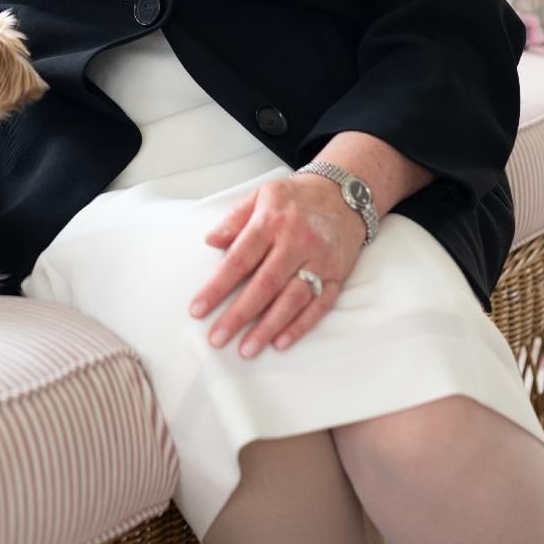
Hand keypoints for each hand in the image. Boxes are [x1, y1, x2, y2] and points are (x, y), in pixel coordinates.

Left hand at [189, 174, 366, 358]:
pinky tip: (281, 342)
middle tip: (217, 338)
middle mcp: (296, 241)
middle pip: (264, 284)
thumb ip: (235, 219)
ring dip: (268, 327)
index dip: (217, 286)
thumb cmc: (297, 197)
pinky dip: (301, 326)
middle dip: (239, 315)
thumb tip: (210, 240)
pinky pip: (320, 305)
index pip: (239, 258)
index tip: (198, 309)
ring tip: (246, 349)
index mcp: (272, 220)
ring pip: (292, 299)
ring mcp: (319, 261)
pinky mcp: (337, 275)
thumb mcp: (262, 195)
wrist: (344, 194)